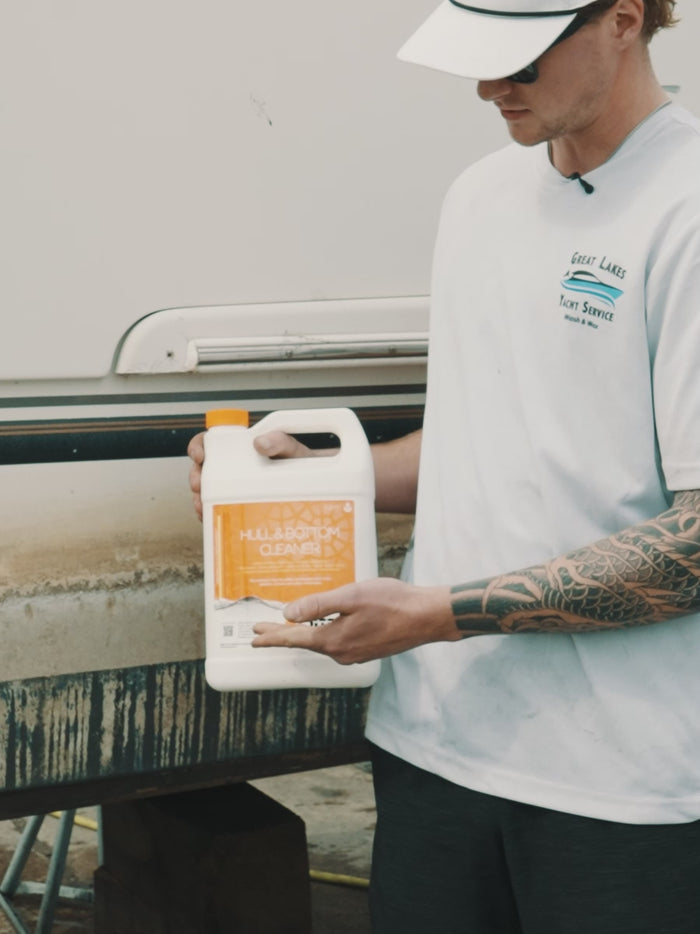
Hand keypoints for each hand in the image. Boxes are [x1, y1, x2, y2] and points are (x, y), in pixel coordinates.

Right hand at [187, 429, 314, 519]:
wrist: (317, 485)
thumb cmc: (303, 463)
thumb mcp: (293, 448)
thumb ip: (279, 440)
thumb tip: (260, 443)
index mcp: (241, 447)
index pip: (211, 442)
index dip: (199, 446)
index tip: (199, 455)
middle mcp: (234, 467)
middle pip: (204, 470)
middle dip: (196, 478)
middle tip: (199, 487)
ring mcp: (236, 488)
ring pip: (209, 492)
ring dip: (201, 499)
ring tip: (203, 508)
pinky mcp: (241, 505)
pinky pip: (221, 509)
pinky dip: (214, 514)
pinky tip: (213, 519)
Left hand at [252, 577, 457, 663]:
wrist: (427, 617)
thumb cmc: (392, 602)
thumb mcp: (351, 596)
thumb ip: (318, 605)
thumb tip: (289, 614)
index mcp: (334, 640)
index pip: (294, 639)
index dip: (273, 637)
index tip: (254, 638)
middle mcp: (342, 652)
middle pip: (305, 642)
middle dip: (283, 636)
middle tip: (262, 633)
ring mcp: (356, 654)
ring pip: (323, 642)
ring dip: (305, 633)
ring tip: (291, 625)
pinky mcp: (368, 649)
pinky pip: (338, 641)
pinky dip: (325, 632)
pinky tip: (326, 624)